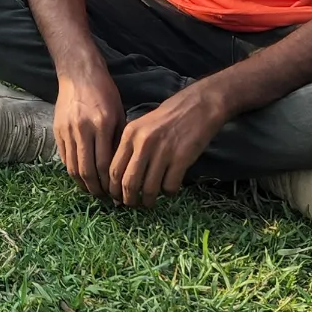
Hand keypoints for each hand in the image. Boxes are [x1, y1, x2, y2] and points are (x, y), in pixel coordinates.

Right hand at [53, 66, 125, 197]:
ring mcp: (67, 131)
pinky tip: (81, 176)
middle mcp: (83, 129)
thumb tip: (121, 168)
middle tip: (105, 198)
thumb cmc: (104, 92)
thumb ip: (118, 140)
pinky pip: (64, 158)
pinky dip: (72, 171)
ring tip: (92, 191)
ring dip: (83, 184)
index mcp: (102, 125)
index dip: (110, 183)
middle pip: (87, 171)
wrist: (79, 74)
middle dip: (96, 189)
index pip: (104, 165)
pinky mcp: (57, 130)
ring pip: (73, 167)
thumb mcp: (119, 114)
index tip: (117, 193)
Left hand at [108, 79, 229, 207]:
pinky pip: (170, 186)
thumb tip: (120, 179)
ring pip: (149, 189)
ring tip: (149, 202)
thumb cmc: (168, 118)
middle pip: (129, 183)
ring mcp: (163, 152)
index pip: (114, 169)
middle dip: (128, 200)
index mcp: (129, 135)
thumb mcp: (141, 126)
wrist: (197, 106)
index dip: (113, 189)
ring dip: (148, 200)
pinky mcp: (181, 159)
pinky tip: (169, 188)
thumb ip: (130, 149)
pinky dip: (168, 192)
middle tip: (132, 205)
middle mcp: (143, 144)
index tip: (116, 197)